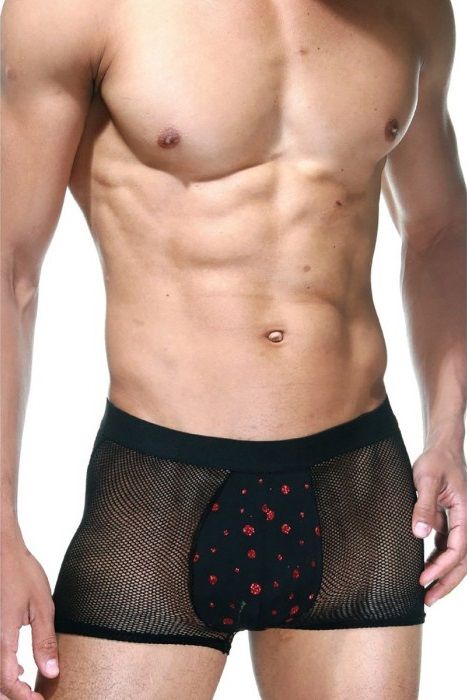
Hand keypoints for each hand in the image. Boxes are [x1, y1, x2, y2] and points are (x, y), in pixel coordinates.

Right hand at [0, 527, 58, 699]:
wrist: (2, 551)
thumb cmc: (22, 573)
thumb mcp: (43, 607)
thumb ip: (45, 642)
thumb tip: (52, 673)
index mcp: (2, 638)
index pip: (8, 683)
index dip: (24, 698)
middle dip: (16, 694)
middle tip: (36, 696)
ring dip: (8, 682)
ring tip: (30, 684)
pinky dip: (3, 668)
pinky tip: (17, 665)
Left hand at [411, 444, 466, 605]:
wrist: (443, 449)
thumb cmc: (436, 461)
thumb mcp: (425, 479)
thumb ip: (423, 506)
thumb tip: (419, 534)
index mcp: (465, 513)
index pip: (457, 549)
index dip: (442, 568)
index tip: (423, 579)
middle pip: (462, 561)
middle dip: (446, 582)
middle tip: (427, 600)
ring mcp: (460, 523)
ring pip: (456, 557)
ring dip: (444, 575)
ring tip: (426, 593)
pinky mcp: (451, 522)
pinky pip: (449, 547)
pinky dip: (439, 561)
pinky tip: (426, 570)